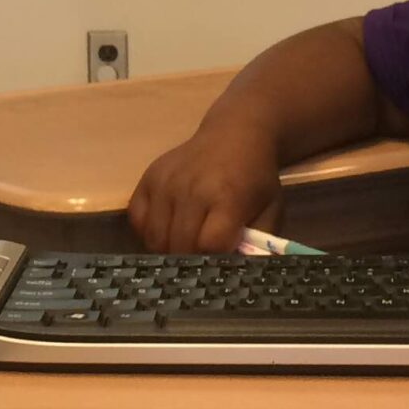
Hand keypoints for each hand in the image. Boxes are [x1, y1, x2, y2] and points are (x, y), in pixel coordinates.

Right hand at [127, 120, 281, 252]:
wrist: (234, 134)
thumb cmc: (255, 178)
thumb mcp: (271, 210)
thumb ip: (258, 243)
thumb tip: (239, 274)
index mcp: (226, 197)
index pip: (209, 245)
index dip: (215, 261)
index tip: (222, 262)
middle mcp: (191, 189)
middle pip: (179, 245)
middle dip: (191, 261)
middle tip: (202, 262)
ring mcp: (165, 183)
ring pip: (155, 237)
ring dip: (168, 251)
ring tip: (184, 248)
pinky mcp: (148, 178)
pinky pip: (138, 219)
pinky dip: (149, 232)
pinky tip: (166, 230)